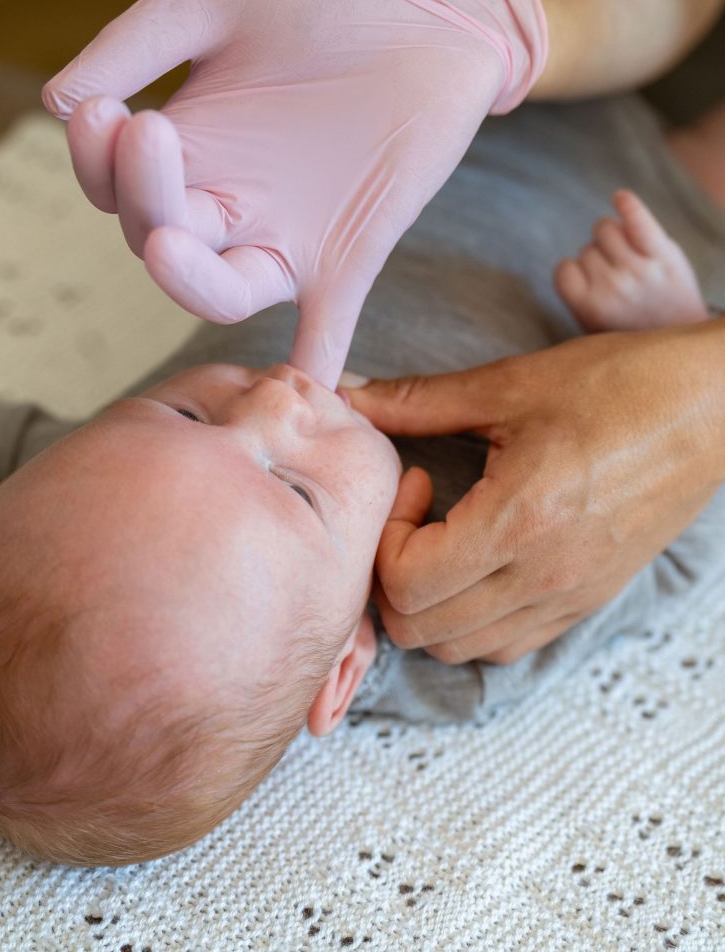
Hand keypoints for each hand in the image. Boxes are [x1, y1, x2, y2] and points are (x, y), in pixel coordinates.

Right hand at [42, 0, 545, 386]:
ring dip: (189, 280)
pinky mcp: (350, 255)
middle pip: (160, 240)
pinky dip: (315, 364)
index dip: (96, 164)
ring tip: (163, 245)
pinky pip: (327, 325)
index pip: (116, 188)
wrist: (434, 11)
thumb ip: (139, 42)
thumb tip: (56, 102)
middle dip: (142, 197)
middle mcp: (228, 203)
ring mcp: (288, 236)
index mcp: (189, 150)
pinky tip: (310, 391)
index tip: (100, 110)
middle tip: (145, 133)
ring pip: (222, 292)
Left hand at [347, 324, 724, 662]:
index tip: (415, 481)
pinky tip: (481, 561)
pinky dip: (472, 621)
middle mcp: (545, 577)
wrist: (712, 408)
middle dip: (393, 575)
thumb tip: (347, 393)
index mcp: (520, 521)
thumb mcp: (509, 386)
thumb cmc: (618, 386)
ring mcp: (570, 598)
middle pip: (421, 631)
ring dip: (428, 605)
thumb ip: (417, 399)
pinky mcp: (589, 602)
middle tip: (417, 515)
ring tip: (445, 539)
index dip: (385, 535)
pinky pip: (508, 646)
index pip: (406, 583)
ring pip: (461, 649)